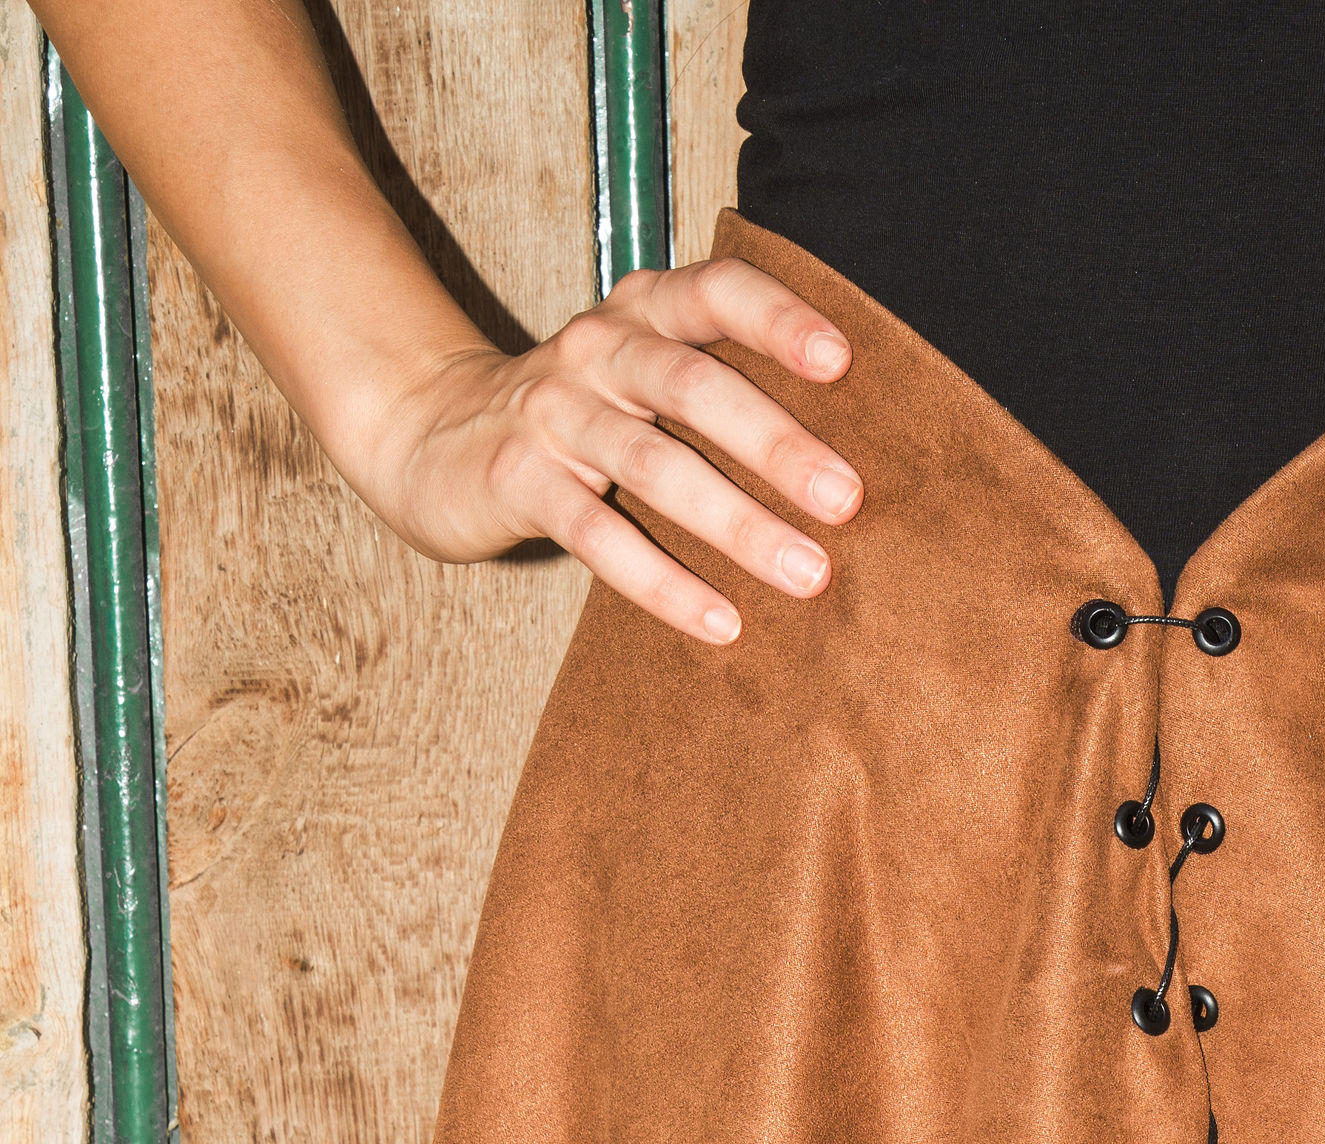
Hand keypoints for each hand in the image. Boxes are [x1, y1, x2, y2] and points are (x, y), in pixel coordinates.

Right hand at [351, 255, 859, 646]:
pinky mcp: (518, 480)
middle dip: (776, 442)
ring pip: (652, 463)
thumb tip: (845, 460)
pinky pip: (597, 535)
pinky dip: (663, 582)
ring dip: (736, 522)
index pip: (714, 292)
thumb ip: (718, 388)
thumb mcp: (640, 380)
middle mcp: (598, 349)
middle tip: (847, 500)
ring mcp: (553, 412)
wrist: (430, 434)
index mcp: (640, 312)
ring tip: (807, 573)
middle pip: (691, 384)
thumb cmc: (576, 417)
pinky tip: (722, 622)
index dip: (777, 320)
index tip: (844, 363)